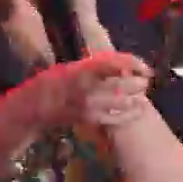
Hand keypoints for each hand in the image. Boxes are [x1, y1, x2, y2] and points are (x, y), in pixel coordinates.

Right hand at [29, 52, 153, 128]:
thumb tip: (123, 64)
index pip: (114, 62)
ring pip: (120, 103)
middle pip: (120, 85)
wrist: (36, 105)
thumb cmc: (55, 81)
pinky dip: (127, 115)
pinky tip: (135, 111)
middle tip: (146, 82)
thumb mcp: (74, 66)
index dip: (133, 64)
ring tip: (142, 97)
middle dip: (138, 84)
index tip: (145, 67)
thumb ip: (97, 65)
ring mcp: (88, 104)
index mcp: (83, 67)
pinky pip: (113, 119)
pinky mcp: (89, 119)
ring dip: (135, 100)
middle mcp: (87, 85)